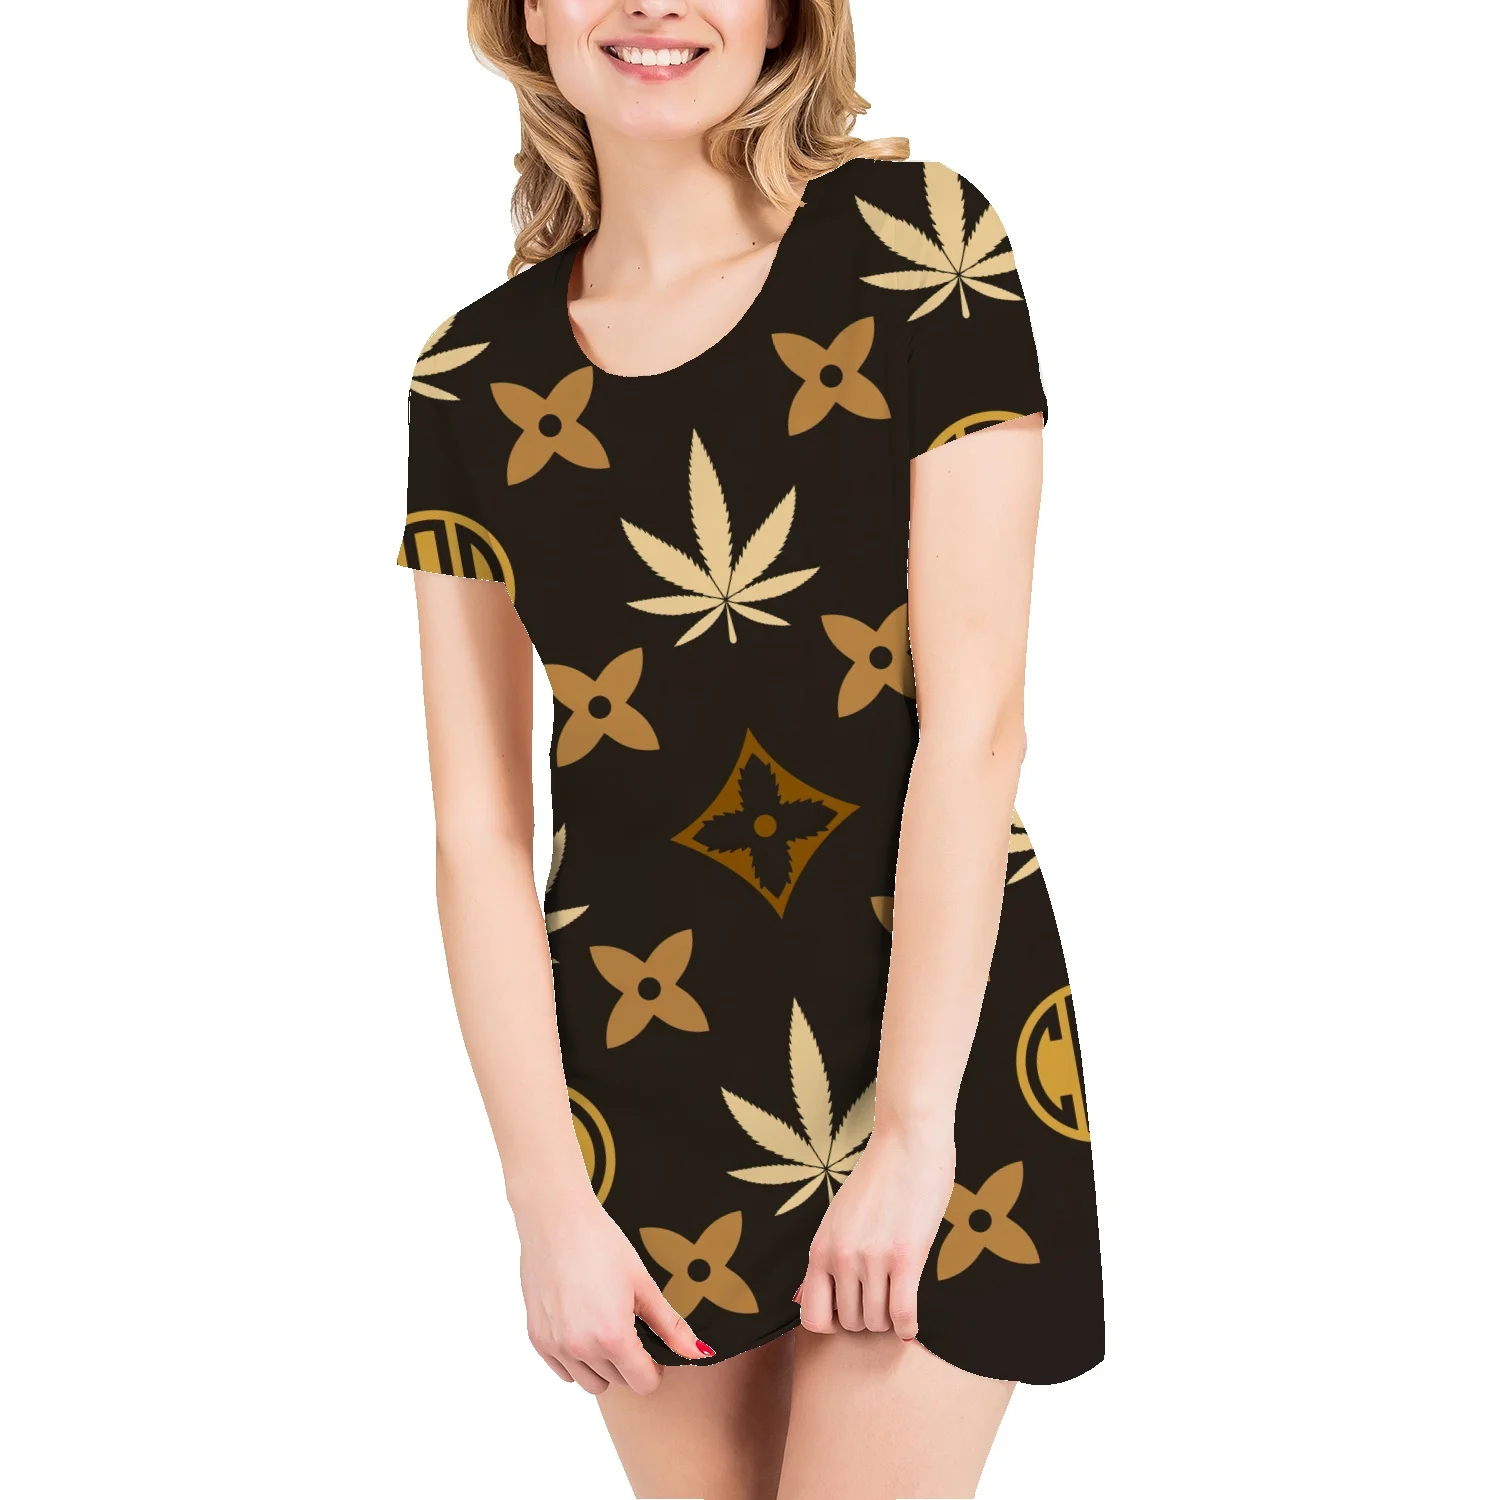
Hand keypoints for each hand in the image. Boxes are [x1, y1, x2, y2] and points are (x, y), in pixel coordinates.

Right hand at [514, 1188, 711, 1394]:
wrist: (556, 1219)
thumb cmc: (602, 1244)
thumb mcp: (643, 1283)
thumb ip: (671, 1325)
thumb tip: (698, 1353)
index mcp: (613, 1336)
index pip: (643, 1384)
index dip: (655, 1369)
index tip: (653, 1349)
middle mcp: (581, 1348)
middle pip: (618, 1381)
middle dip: (629, 1362)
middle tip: (629, 1326)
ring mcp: (556, 1346)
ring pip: (590, 1383)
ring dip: (602, 1366)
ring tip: (604, 1328)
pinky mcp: (537, 1339)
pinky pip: (563, 1371)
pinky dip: (576, 1360)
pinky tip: (582, 1327)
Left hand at [796, 1124, 955, 1341]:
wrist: (907, 1141)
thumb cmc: (878, 1176)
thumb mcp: (838, 1217)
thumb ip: (830, 1254)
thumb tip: (815, 1295)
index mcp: (820, 1247)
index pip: (811, 1317)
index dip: (833, 1322)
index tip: (851, 1308)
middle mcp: (840, 1257)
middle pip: (850, 1323)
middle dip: (868, 1318)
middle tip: (883, 1299)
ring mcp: (872, 1258)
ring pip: (877, 1322)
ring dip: (889, 1319)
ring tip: (898, 1299)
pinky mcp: (905, 1257)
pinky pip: (903, 1315)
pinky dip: (908, 1327)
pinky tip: (912, 1322)